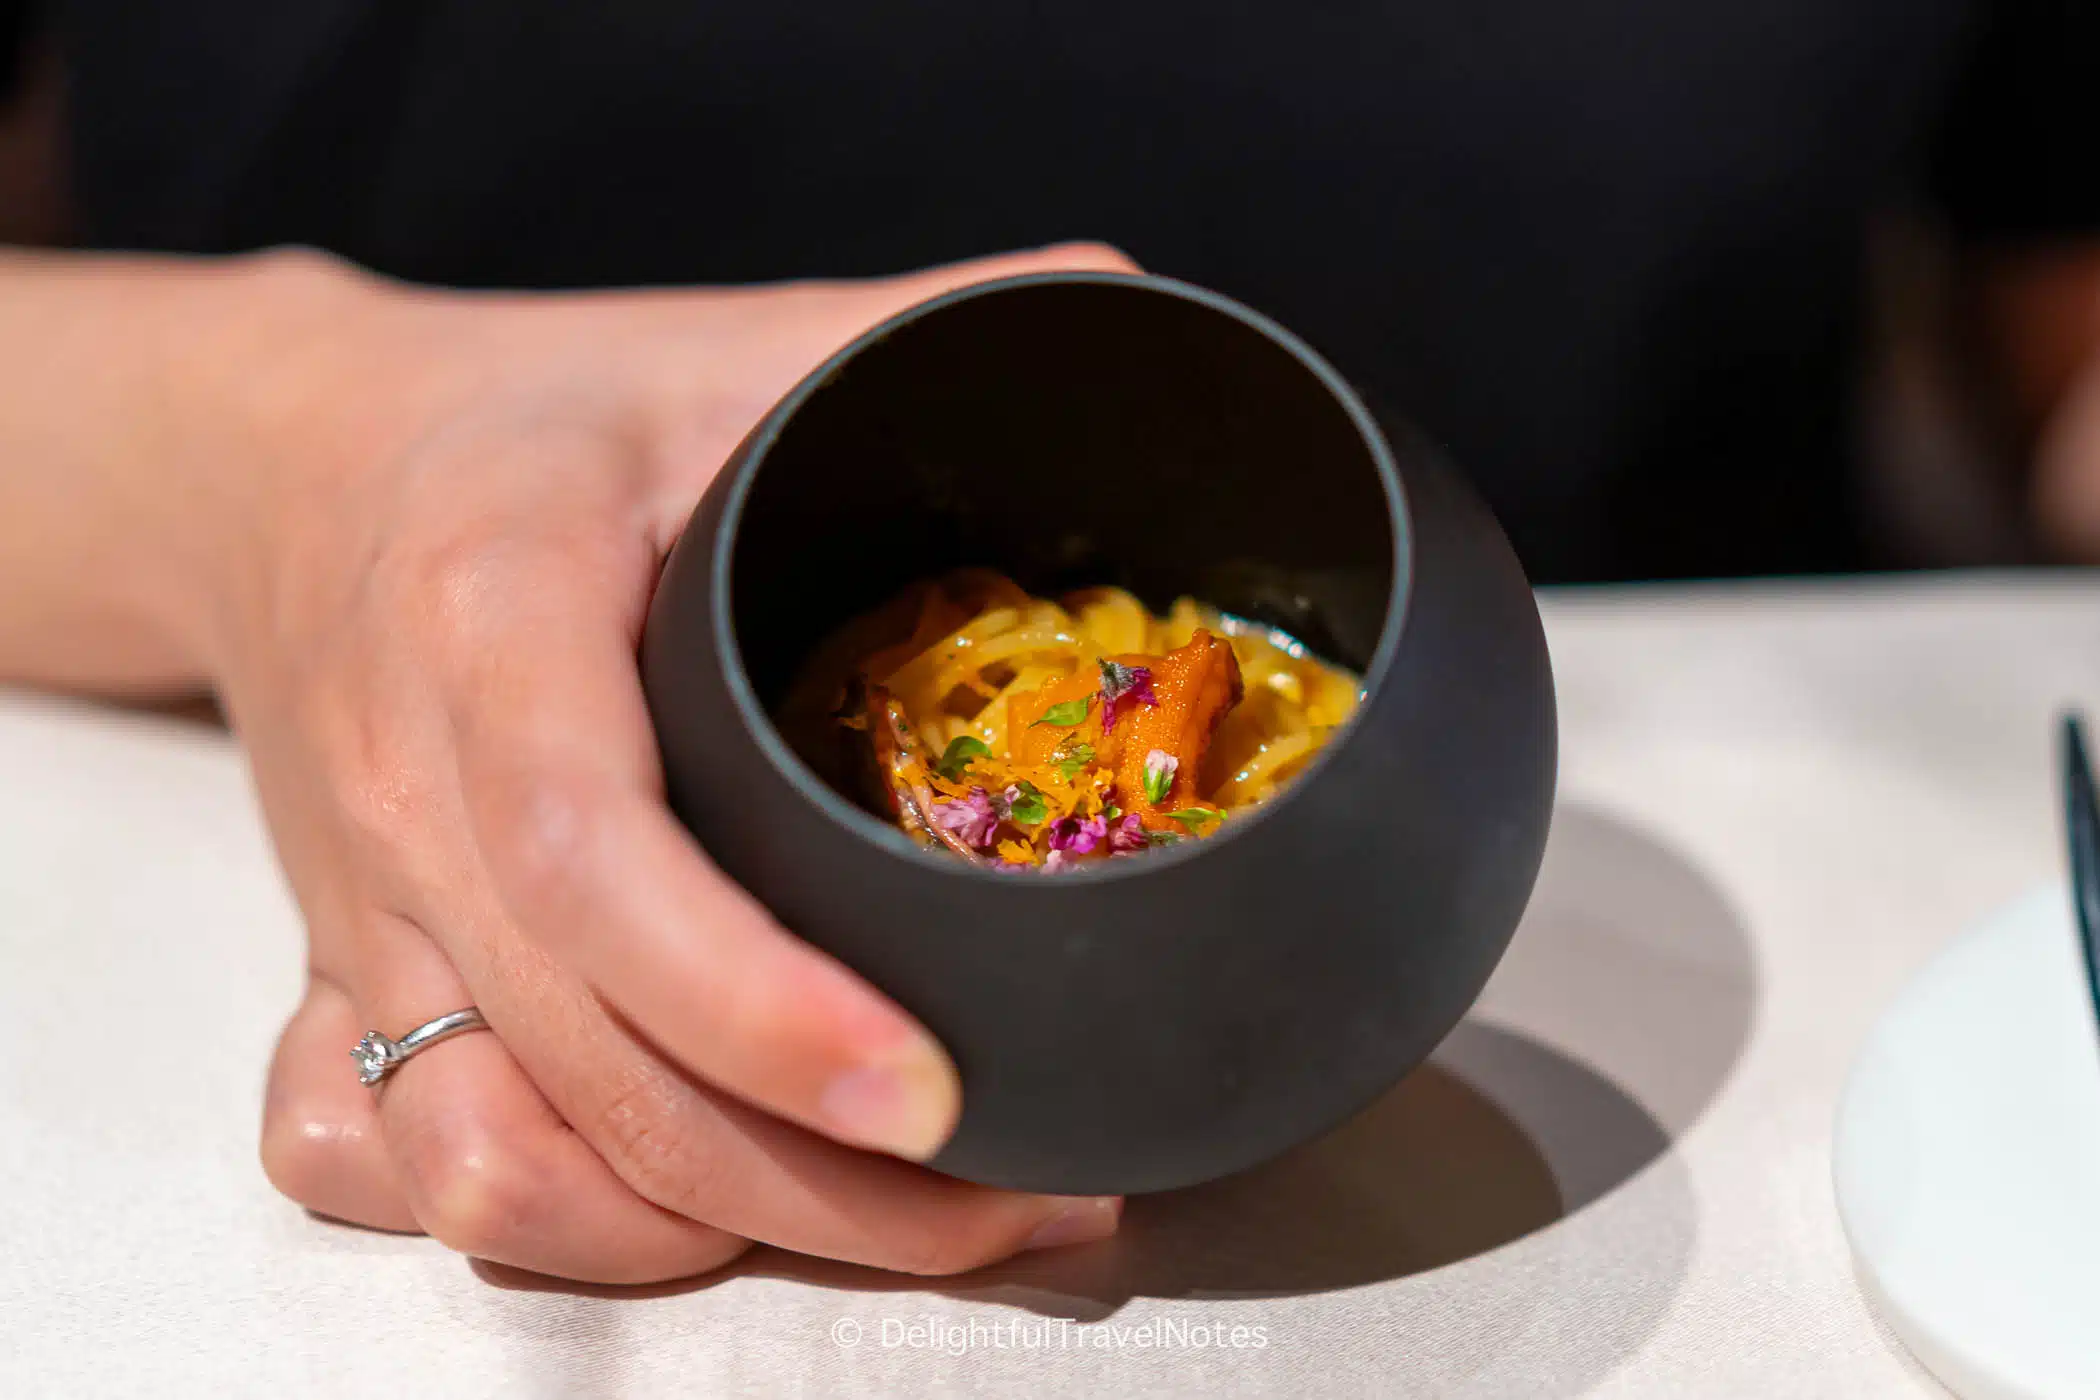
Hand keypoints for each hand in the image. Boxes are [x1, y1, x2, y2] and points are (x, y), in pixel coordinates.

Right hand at [188, 245, 1136, 1281]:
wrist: (295, 467)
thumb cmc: (535, 419)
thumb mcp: (720, 341)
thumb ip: (923, 327)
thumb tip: (1124, 307)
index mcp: (493, 620)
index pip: (593, 855)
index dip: (757, 1002)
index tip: (934, 1089)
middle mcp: (406, 795)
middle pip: (583, 1065)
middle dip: (815, 1184)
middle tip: (1027, 1200)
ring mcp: (363, 909)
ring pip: (489, 1159)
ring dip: (699, 1235)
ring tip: (909, 1230)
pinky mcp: (340, 974)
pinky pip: (386, 1165)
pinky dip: (544, 1229)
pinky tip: (692, 1215)